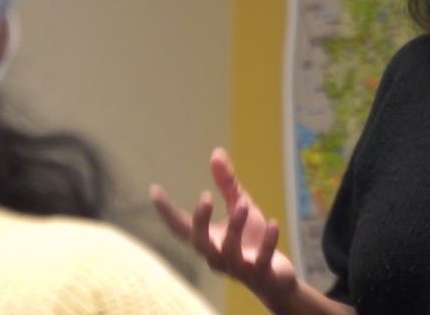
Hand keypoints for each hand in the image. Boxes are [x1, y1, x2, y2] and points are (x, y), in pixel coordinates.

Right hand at [150, 148, 298, 305]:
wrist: (275, 277)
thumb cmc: (251, 240)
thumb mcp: (241, 206)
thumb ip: (227, 185)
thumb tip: (216, 152)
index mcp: (208, 239)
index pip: (180, 227)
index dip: (166, 211)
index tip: (154, 189)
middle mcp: (216, 256)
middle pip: (198, 242)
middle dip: (200, 220)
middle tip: (205, 196)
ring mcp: (237, 268)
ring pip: (229, 251)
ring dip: (235, 227)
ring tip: (243, 203)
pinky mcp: (260, 274)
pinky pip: (260, 260)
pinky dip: (267, 243)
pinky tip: (272, 223)